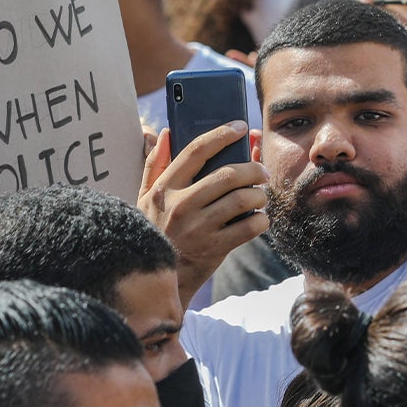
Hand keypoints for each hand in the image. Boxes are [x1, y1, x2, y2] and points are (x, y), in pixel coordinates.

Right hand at [139, 124, 268, 304]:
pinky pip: (249, 227)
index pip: (196, 150)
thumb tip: (165, 132)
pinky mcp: (214, 248)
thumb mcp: (144, 198)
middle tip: (261, 170)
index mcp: (165, 188)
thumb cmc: (154, 230)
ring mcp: (198, 228)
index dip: (222, 134)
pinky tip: (259, 217)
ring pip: (242, 199)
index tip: (240, 127)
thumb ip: (154, 164)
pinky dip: (261, 220)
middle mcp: (181, 205)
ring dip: (259, 194)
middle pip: (228, 174)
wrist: (157, 279)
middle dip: (252, 168)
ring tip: (261, 194)